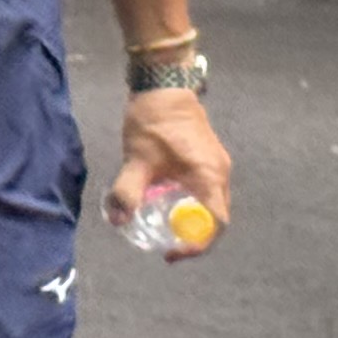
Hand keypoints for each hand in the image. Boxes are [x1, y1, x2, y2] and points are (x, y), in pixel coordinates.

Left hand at [106, 85, 231, 252]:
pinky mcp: (208, 158)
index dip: (197, 244)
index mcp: (210, 177)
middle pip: (215, 217)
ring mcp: (216, 165)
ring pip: (210, 203)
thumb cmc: (153, 121)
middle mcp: (220, 174)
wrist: (163, 84)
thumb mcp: (136, 159)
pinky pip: (204, 190)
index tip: (173, 252)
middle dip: (192, 235)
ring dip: (190, 218)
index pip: (216, 224)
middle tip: (166, 244)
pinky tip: (165, 201)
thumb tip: (118, 221)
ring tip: (164, 226)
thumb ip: (127, 191)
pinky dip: (189, 202)